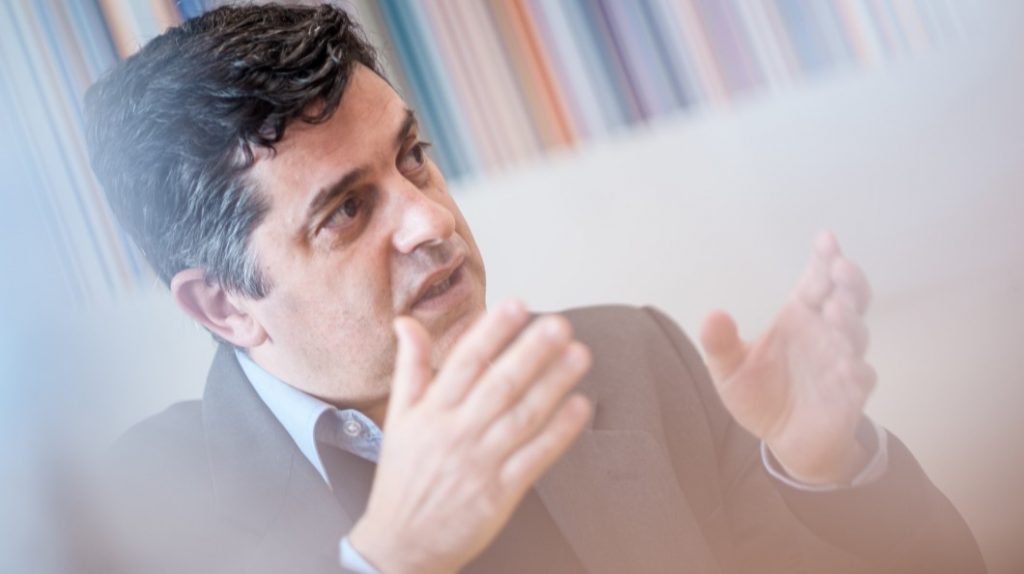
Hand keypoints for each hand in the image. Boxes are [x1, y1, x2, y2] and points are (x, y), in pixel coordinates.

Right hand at [349, 300, 592, 573]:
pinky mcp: (500, 493)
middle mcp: (456, 433)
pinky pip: (534, 457)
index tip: (515, 304)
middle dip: (531, 352)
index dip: (491, 332)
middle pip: (499, 385)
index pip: (464, 362)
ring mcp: (480, 463)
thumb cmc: (402, 477)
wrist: (400, 545)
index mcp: (431, 412)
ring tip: (579, 355)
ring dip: (553, 384)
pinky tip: (579, 407)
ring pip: (522, 416)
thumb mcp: (398, 418)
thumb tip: (406, 321)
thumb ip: (409, 367)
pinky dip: (558, 432)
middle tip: (559, 324)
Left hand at [700, 232, 875, 484]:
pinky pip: (860, 378)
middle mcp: (826, 332)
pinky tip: (846, 365)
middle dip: (848, 281)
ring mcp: (843, 361)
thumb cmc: (761, 393)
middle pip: (848, 298)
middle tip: (840, 267)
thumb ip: (720, 343)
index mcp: (799, 315)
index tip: (826, 239)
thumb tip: (711, 315)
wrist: (784, 438)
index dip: (824, 258)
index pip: (816, 280)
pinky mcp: (851, 394)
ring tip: (834, 309)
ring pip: (856, 334)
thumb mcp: (730, 369)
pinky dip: (856, 370)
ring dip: (849, 321)